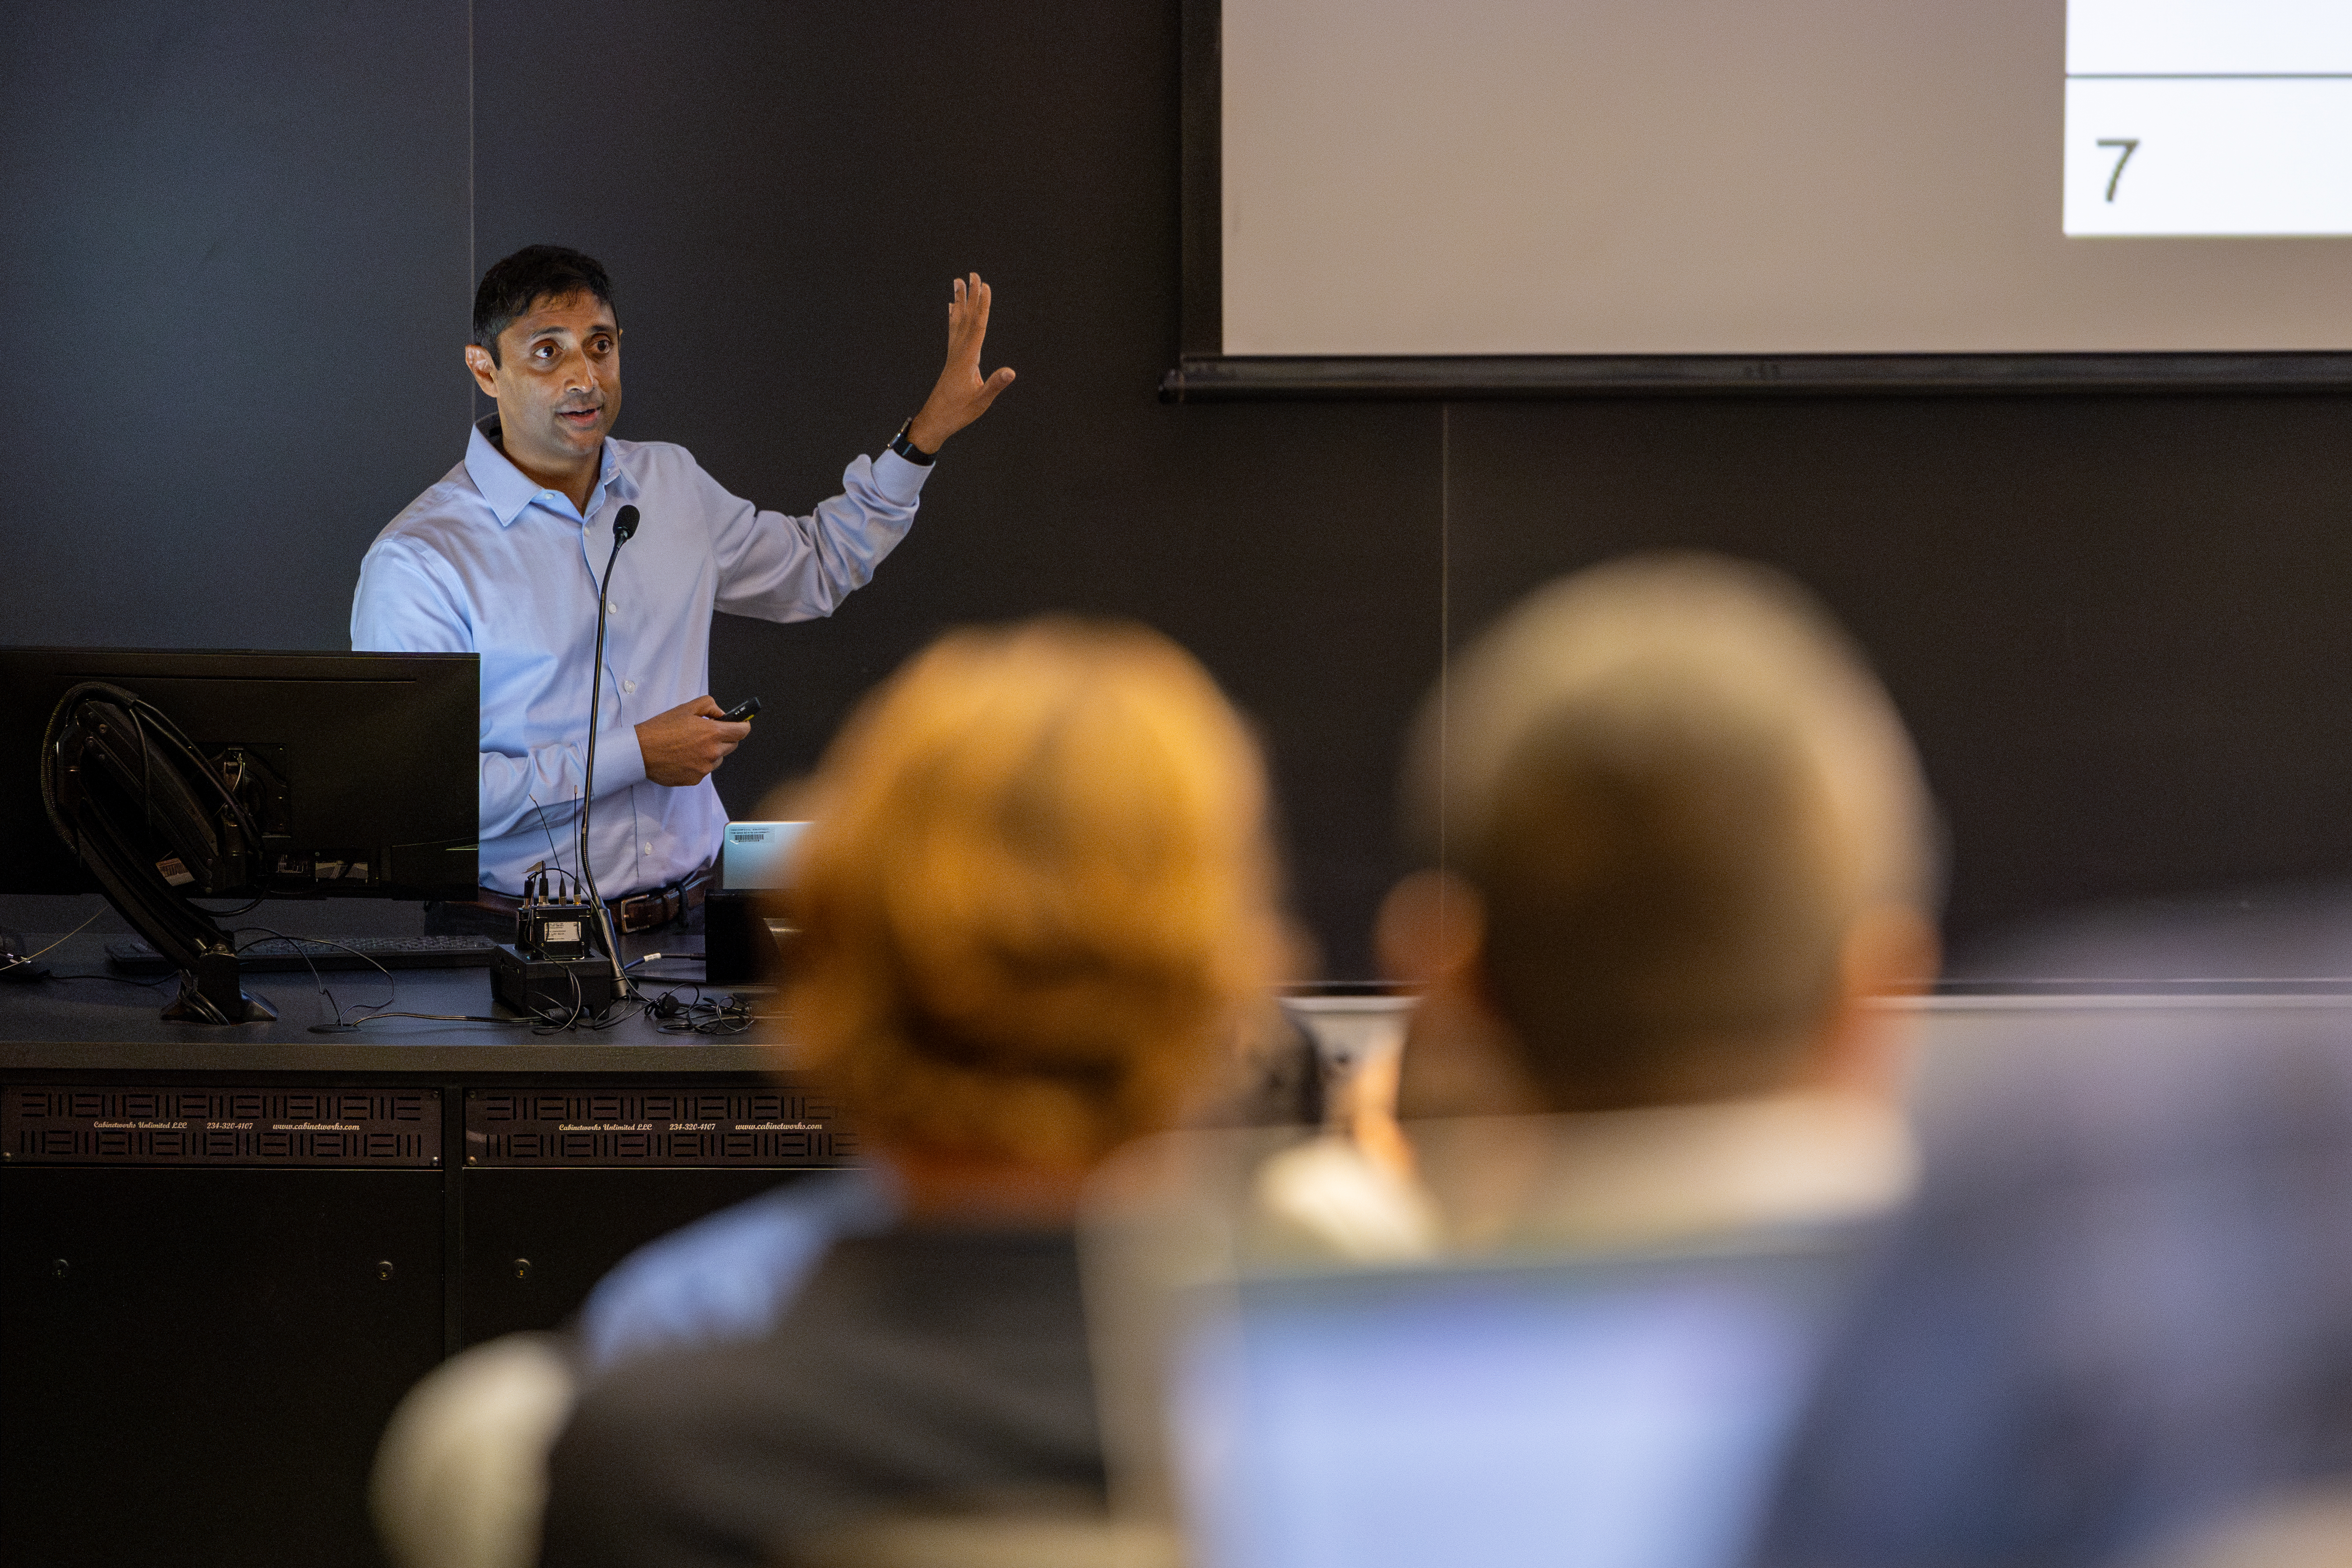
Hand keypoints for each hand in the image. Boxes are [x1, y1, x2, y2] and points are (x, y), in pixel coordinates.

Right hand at [635, 696, 750, 786]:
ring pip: (718, 759)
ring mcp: (705, 768)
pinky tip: (683, 756)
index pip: (742, 732)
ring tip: (691, 745)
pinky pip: (705, 769)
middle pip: (732, 746)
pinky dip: (699, 763)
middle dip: (725, 738)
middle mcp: (712, 752)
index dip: (742, 726)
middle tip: (708, 733)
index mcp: (713, 733)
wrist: (640, 751)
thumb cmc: (661, 729)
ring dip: (712, 752)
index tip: (740, 724)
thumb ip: (709, 706)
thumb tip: (722, 714)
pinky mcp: (695, 779)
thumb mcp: (686, 708)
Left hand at [904, 273, 1015, 452]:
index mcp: (967, 359)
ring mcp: (953, 355)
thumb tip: (1011, 372)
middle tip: (971, 274)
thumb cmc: (958, 412)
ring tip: (958, 282)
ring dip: (960, 301)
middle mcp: (958, 352)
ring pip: (957, 321)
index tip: (985, 286)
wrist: (934, 420)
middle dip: (971, 296)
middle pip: (966, 318)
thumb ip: (995, 385)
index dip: (983, 306)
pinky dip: (953, 317)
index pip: (978, 326)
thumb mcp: (980, 401)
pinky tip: (952, 308)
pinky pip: (952, 332)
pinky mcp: (951, 360)